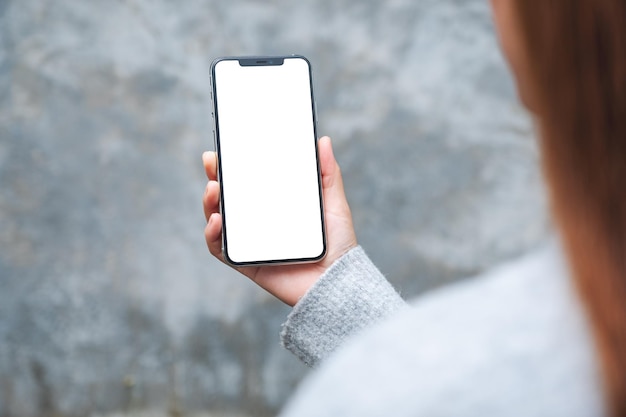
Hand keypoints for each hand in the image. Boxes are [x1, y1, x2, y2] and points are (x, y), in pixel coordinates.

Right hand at [202, 136, 357, 305]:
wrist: (337, 282)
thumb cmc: (338, 244)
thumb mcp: (334, 203)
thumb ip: (328, 174)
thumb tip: (323, 140)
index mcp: (275, 205)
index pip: (248, 181)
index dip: (232, 165)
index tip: (223, 149)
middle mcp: (258, 222)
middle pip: (228, 197)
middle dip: (215, 177)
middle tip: (212, 163)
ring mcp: (250, 242)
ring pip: (218, 219)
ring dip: (209, 203)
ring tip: (214, 190)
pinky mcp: (246, 263)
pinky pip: (221, 249)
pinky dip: (212, 235)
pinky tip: (217, 221)